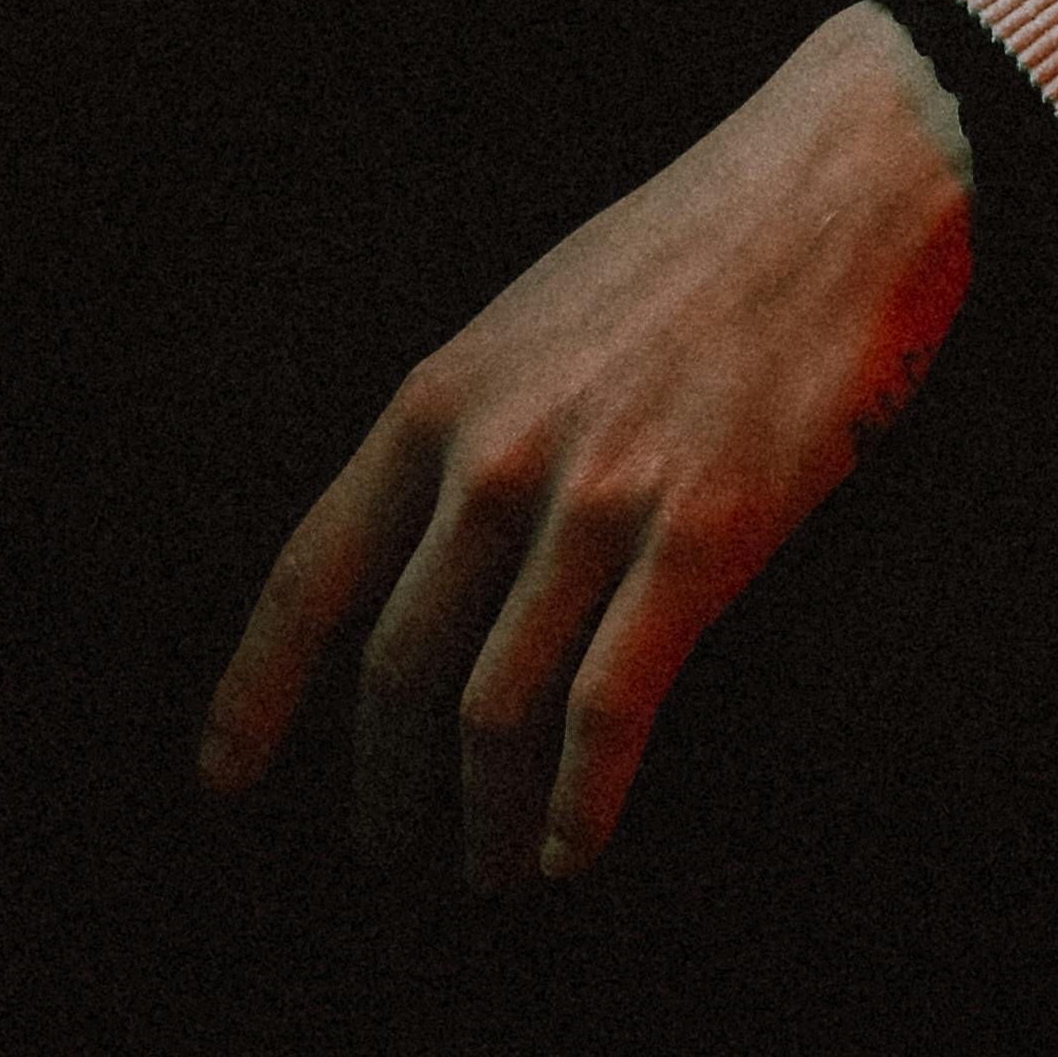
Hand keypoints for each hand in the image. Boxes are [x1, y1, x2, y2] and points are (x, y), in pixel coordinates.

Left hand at [197, 4, 977, 893]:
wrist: (831, 187)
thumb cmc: (687, 252)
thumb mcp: (530, 322)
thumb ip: (467, 429)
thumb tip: (421, 550)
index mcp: (438, 400)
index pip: (308, 575)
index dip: (256, 691)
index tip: (226, 777)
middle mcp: (495, 458)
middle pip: (398, 666)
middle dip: (385, 779)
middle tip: (393, 843)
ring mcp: (596, 502)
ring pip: (495, 708)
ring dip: (483, 816)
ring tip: (490, 869)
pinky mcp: (702, 539)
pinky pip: (609, 705)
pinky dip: (580, 801)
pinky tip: (571, 849)